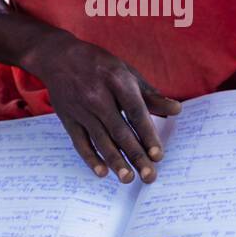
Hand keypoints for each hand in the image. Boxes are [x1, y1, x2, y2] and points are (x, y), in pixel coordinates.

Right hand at [24, 32, 180, 183]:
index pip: (136, 112)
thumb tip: (176, 110)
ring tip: (128, 179)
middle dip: (136, 156)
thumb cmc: (100, 65)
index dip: (148, 134)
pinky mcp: (68, 119)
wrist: (59, 57)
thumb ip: (150, 95)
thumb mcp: (127, 72)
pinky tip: (102, 172)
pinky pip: (80, 142)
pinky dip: (90, 158)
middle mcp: (98, 96)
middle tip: (149, 176)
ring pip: (101, 140)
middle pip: (120, 131)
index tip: (158, 155)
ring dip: (115, 161)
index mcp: (117, 81)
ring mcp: (81, 109)